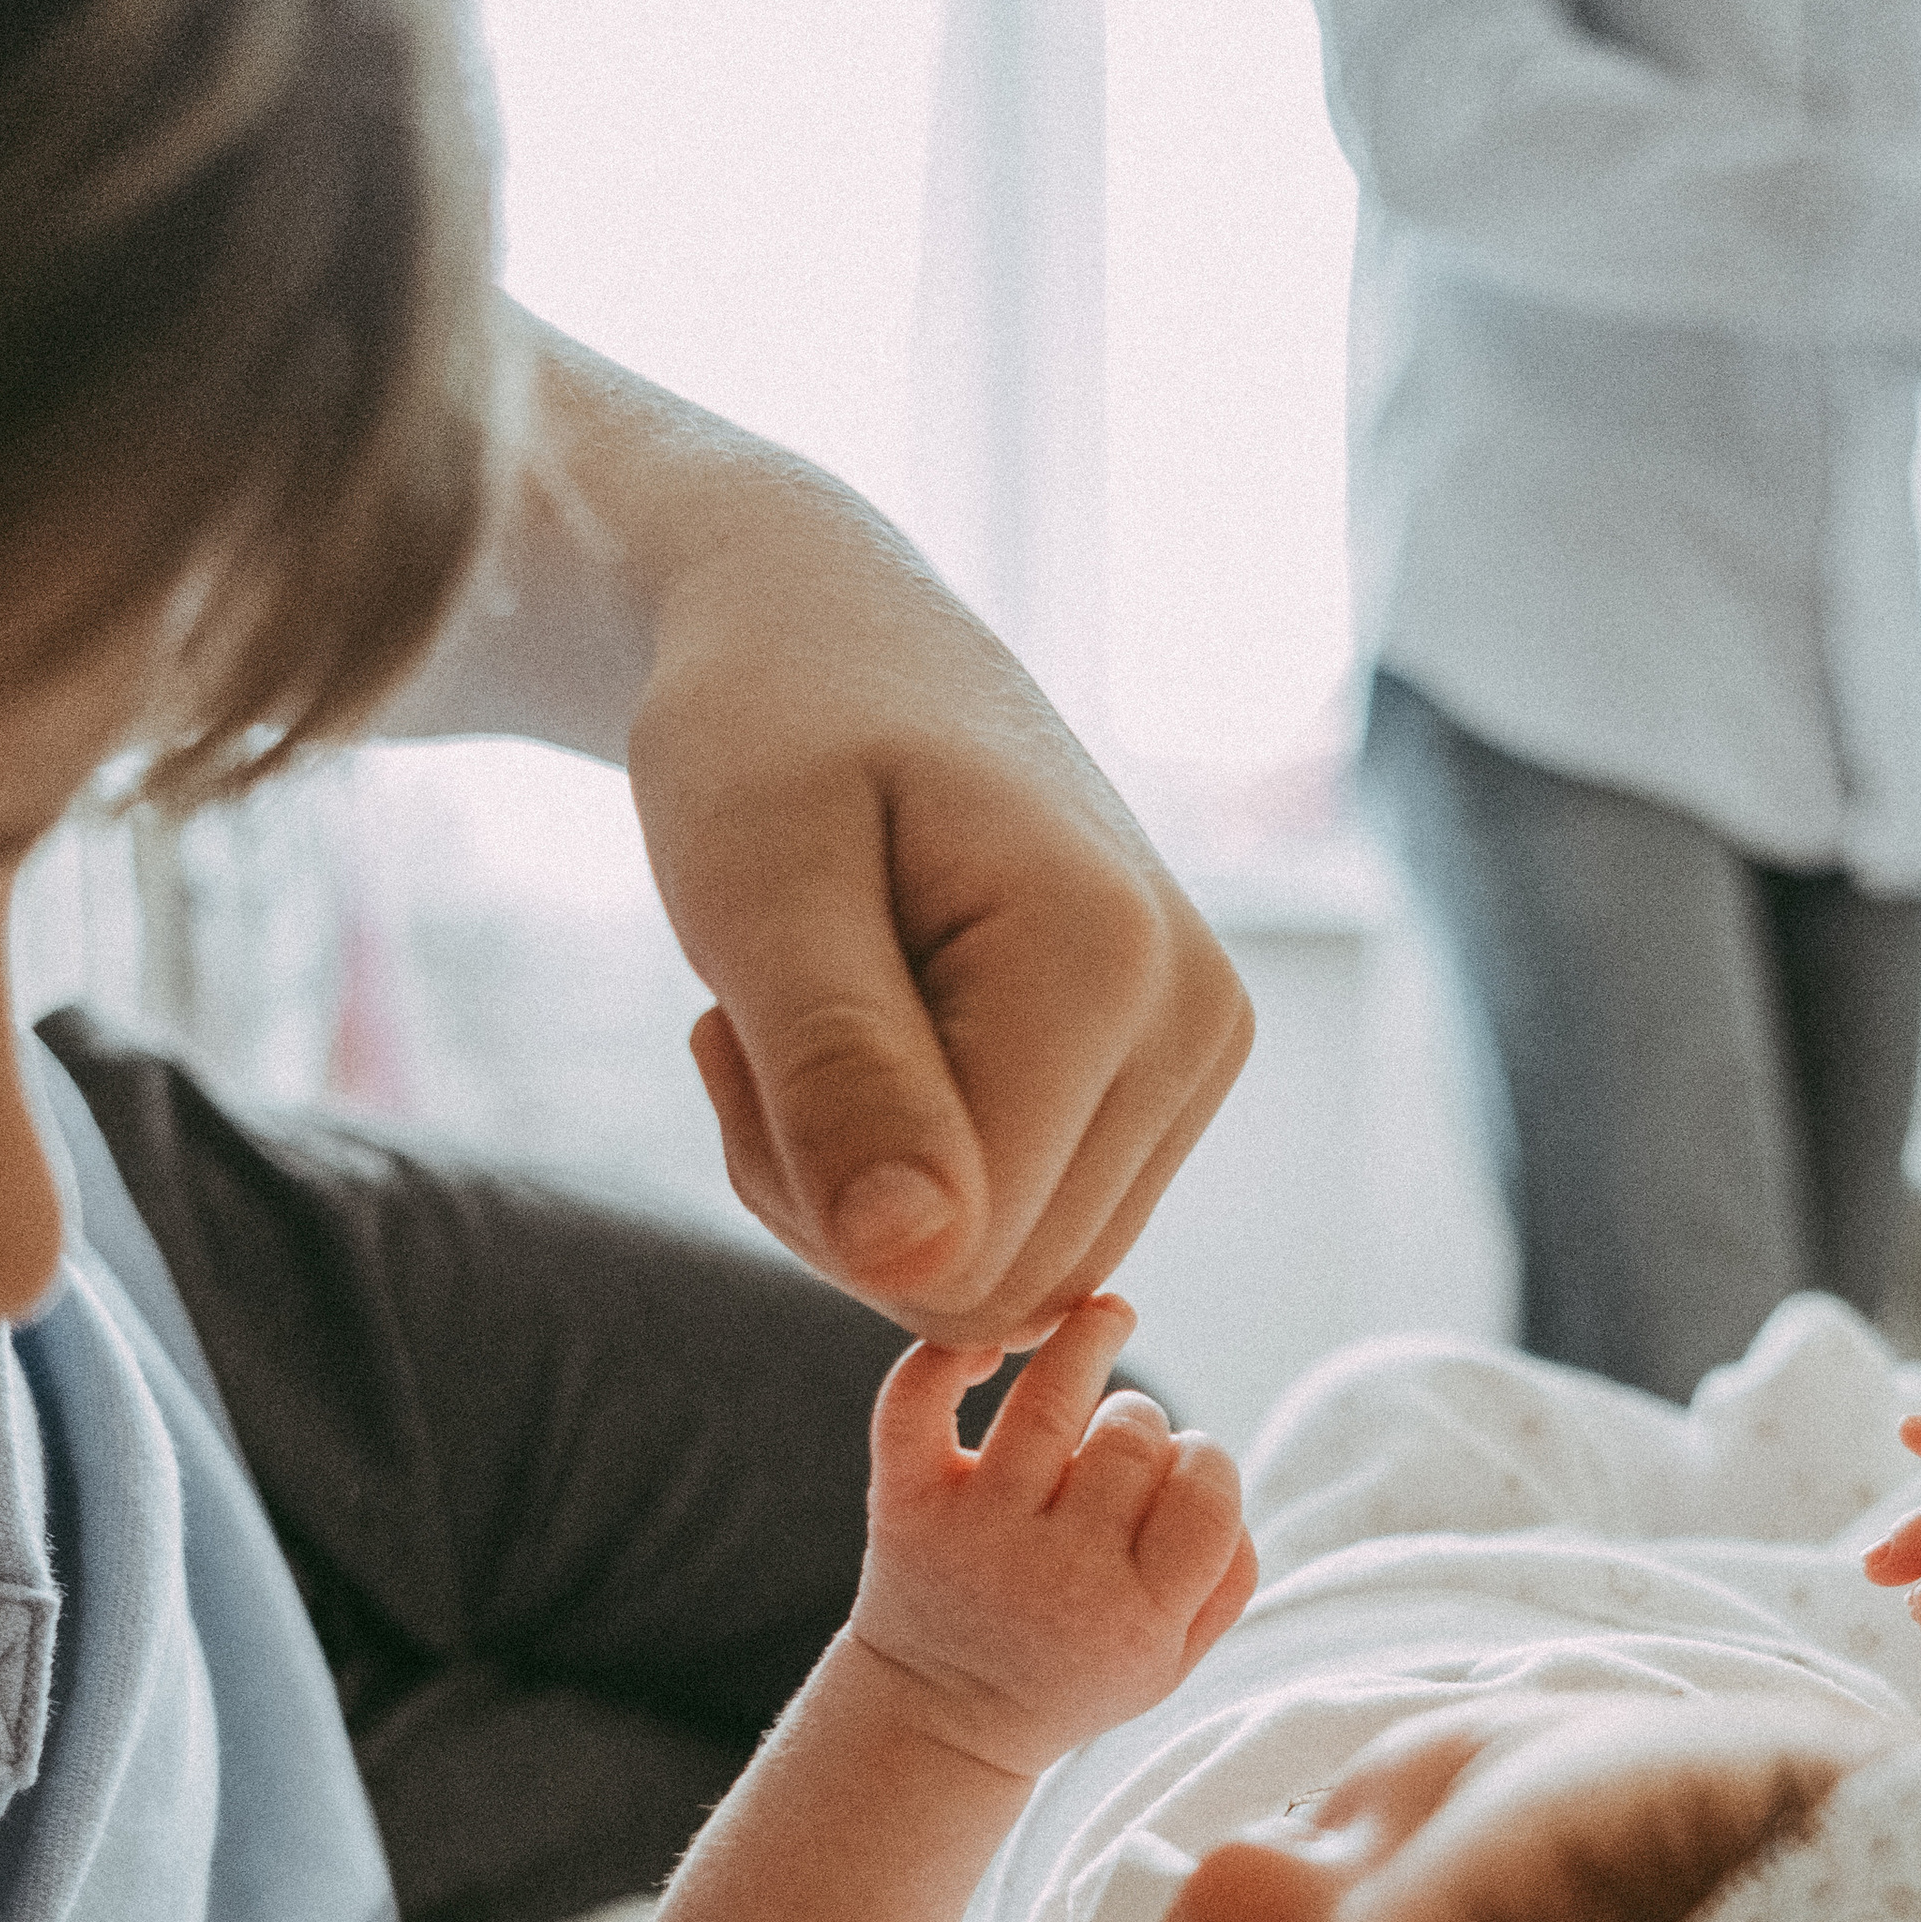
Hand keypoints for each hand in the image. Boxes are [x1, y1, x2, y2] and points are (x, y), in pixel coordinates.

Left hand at [651, 575, 1250, 1342]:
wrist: (835, 636)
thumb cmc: (769, 733)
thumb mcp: (754, 884)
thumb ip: (838, 1071)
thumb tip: (916, 1262)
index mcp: (1107, 966)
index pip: (957, 1254)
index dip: (806, 1198)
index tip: (721, 1034)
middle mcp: (1195, 1020)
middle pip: (995, 1285)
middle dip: (836, 1203)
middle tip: (755, 1033)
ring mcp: (1199, 1054)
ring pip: (1014, 1277)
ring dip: (871, 1194)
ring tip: (814, 1025)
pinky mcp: (1175, 1078)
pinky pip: (1038, 1233)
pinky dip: (927, 1180)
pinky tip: (876, 1048)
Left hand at [851, 1296, 1255, 1779]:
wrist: (936, 1721)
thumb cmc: (1071, 1672)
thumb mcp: (1171, 1663)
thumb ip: (1227, 1576)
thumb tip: (1214, 1467)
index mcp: (1139, 1619)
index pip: (1207, 1490)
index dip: (1204, 1459)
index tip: (1179, 1467)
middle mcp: (1059, 1577)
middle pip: (1133, 1435)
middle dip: (1140, 1421)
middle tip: (1118, 1449)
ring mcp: (978, 1537)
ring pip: (1050, 1395)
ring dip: (1085, 1339)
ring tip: (1102, 1320)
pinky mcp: (906, 1506)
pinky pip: (919, 1398)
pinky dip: (951, 1352)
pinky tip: (993, 1344)